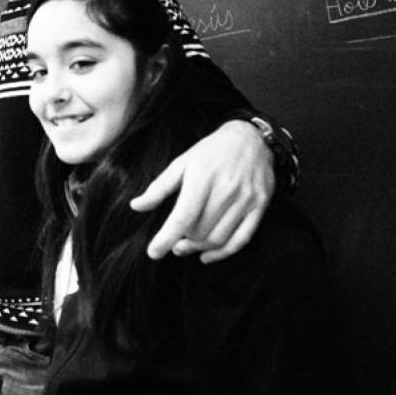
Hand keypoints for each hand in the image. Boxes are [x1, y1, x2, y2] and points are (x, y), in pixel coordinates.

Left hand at [129, 120, 274, 262]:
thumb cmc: (211, 152)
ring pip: (218, 238)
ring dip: (198, 249)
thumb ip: (159, 187)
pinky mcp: (259, 207)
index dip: (166, 237)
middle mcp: (226, 190)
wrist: (251, 139)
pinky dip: (222, 253)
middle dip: (182, 241)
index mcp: (202, 177)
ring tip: (185, 246)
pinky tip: (206, 256)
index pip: (183, 216)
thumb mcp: (182, 163)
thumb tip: (135, 206)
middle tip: (173, 242)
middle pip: (199, 231)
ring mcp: (246, 200)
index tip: (153, 252)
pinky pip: (241, 240)